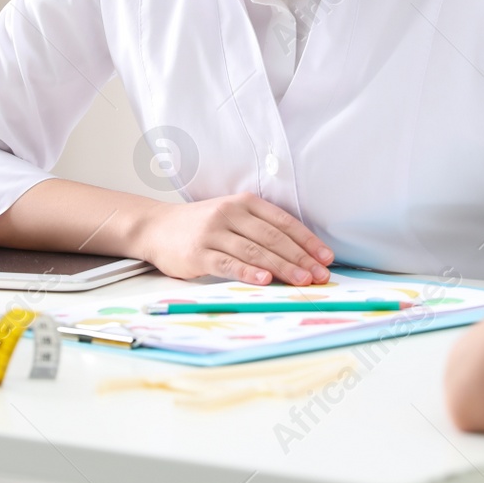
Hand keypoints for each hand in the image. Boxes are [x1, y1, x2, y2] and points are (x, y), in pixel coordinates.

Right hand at [138, 192, 332, 285]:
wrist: (157, 228)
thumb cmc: (202, 226)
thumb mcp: (233, 217)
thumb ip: (260, 230)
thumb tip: (299, 256)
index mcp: (244, 202)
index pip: (283, 222)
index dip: (307, 240)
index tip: (326, 258)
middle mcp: (230, 213)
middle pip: (272, 237)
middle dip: (300, 257)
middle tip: (321, 274)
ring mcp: (213, 232)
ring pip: (254, 250)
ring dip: (281, 267)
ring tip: (302, 280)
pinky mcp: (197, 253)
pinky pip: (228, 263)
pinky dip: (248, 272)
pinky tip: (264, 280)